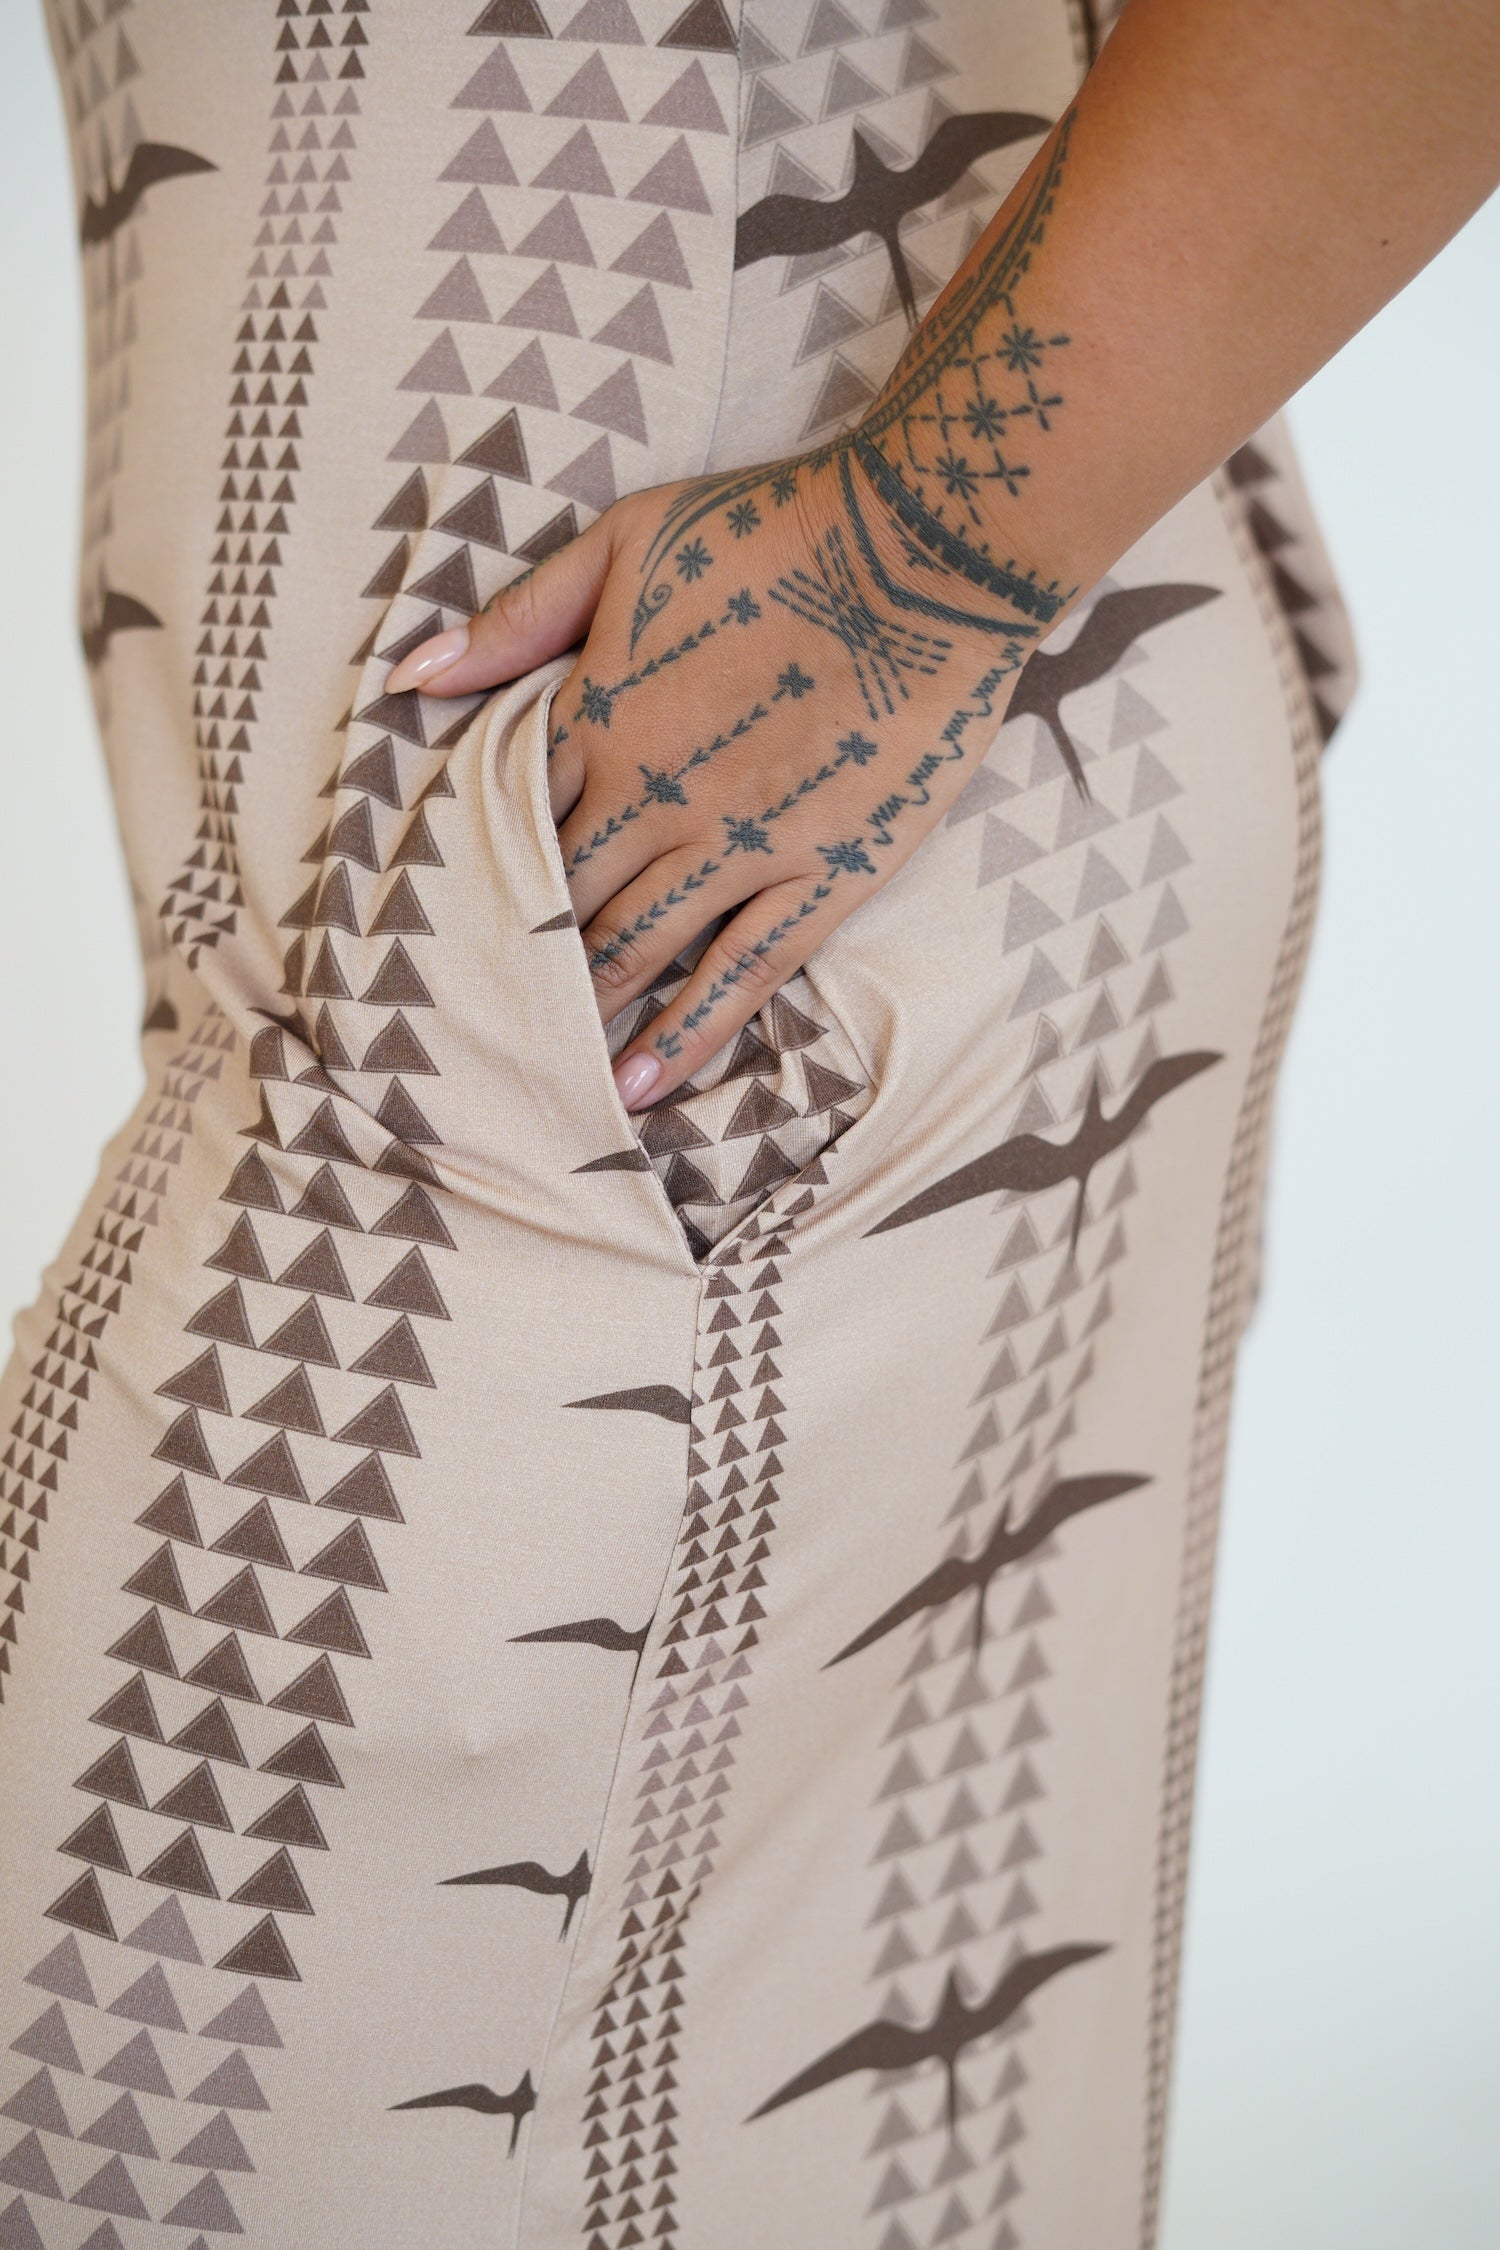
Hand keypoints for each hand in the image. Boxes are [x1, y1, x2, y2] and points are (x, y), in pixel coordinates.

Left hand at [385, 441, 1044, 1107]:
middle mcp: (657, 799)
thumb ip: (517, 617)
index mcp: (601, 716)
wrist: (924, 548)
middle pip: (560, 902)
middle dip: (511, 964)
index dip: (468, 881)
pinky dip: (685, 1034)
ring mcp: (742, 846)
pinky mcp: (823, 874)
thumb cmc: (775, 527)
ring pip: (636, 951)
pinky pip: (741, 973)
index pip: (506, 822)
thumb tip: (409, 675)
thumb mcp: (626, 540)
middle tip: (468, 1027)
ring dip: (580, 1013)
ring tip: (538, 1074)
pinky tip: (639, 1085)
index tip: (430, 937)